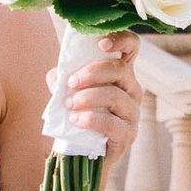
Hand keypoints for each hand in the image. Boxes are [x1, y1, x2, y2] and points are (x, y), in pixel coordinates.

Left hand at [65, 31, 141, 165]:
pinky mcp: (128, 134)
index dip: (121, 39)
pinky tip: (76, 120)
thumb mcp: (66, 91)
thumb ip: (61, 79)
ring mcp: (133, 113)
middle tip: (71, 83)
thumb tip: (58, 78)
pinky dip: (92, 119)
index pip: (132, 47)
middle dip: (92, 72)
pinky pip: (113, 123)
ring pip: (116, 96)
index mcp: (120, 73)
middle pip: (120, 69)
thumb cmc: (76, 114)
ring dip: (88, 97)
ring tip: (69, 105)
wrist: (80, 151)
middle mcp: (132, 89)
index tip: (101, 44)